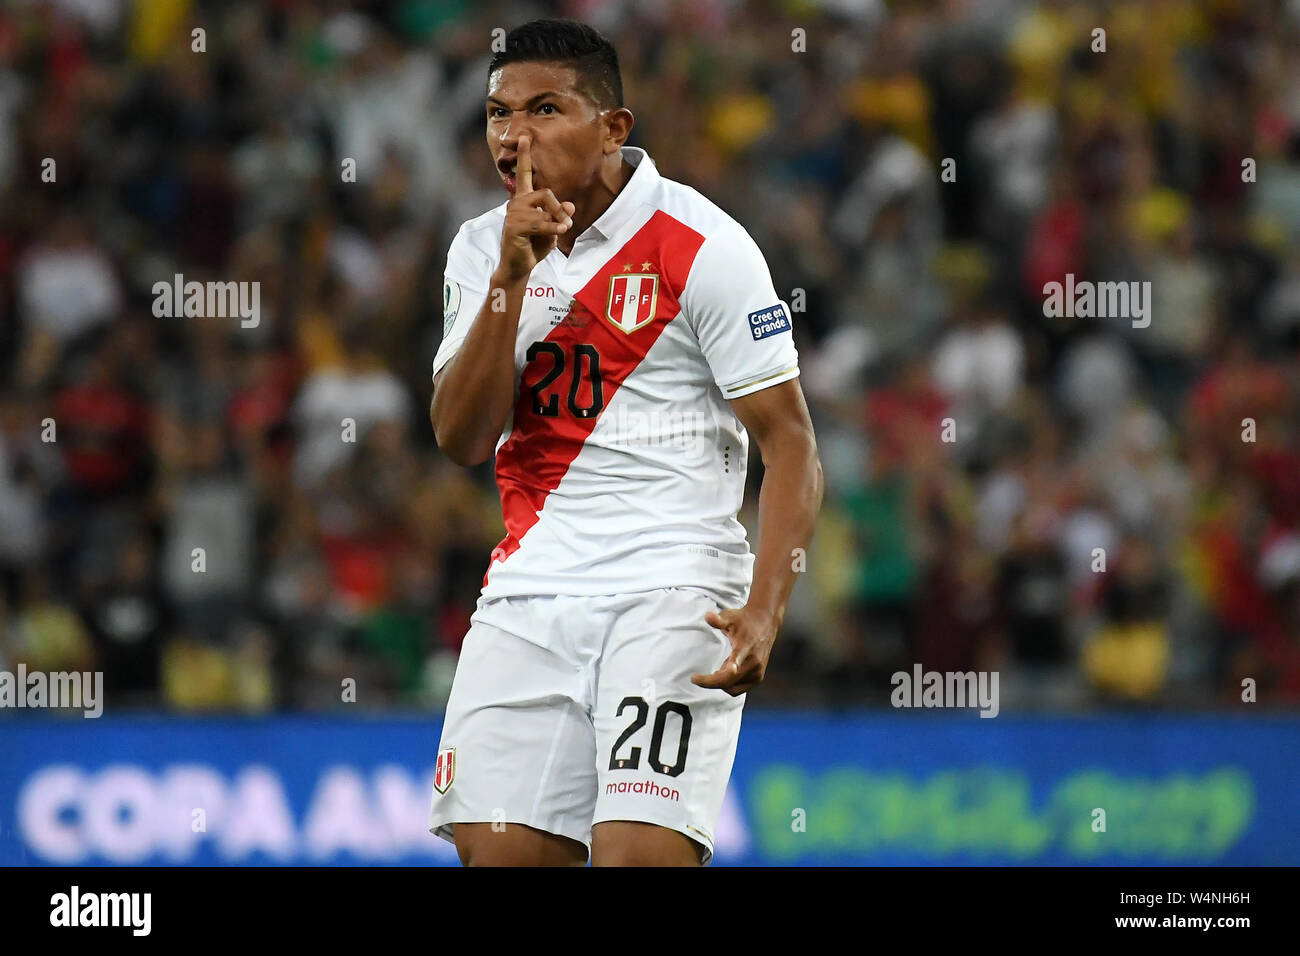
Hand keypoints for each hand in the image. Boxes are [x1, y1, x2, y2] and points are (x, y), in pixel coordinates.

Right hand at [499, 135, 575, 280]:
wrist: (519, 266)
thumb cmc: (533, 246)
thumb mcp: (552, 229)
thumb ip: (559, 216)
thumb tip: (569, 205)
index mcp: (523, 200)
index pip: (523, 174)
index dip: (524, 156)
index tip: (526, 137)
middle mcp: (516, 203)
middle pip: (544, 193)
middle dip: (558, 207)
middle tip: (566, 223)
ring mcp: (513, 215)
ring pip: (543, 208)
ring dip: (557, 220)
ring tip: (562, 230)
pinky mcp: (514, 227)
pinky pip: (539, 223)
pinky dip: (552, 228)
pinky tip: (558, 232)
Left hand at [691, 605, 780, 695]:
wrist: (765, 622)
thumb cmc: (743, 620)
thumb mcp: (730, 616)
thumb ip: (718, 619)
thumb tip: (707, 616)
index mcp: (746, 646)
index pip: (736, 659)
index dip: (726, 669)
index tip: (709, 674)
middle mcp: (754, 661)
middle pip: (729, 680)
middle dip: (710, 682)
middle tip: (695, 678)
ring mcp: (757, 671)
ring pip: (733, 688)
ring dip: (720, 683)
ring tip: (717, 669)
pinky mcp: (758, 677)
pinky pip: (739, 689)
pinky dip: (729, 684)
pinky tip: (726, 671)